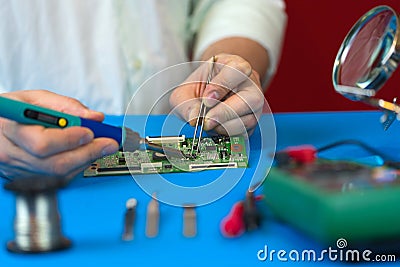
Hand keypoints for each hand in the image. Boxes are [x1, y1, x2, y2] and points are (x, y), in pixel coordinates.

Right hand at [0, 90, 118, 179]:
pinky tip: (85, 154)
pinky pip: (56, 177)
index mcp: (10, 129)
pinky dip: (75, 166)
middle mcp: (12, 154)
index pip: (43, 143)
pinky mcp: (26, 178)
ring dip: (85, 160)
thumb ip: (65, 106)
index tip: (91, 132)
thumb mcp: (33, 98)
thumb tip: (94, 117)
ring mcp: (18, 170)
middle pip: (55, 164)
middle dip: (88, 153)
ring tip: (101, 147)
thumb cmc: (9, 111)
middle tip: (109, 143)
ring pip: (59, 173)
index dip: (70, 139)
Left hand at [170, 54, 264, 135]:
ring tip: (208, 123)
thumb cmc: (199, 88)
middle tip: (207, 120)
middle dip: (226, 112)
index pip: (237, 71)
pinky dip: (228, 134)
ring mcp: (254, 105)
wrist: (206, 96)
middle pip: (251, 99)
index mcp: (235, 65)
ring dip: (225, 126)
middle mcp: (250, 84)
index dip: (222, 86)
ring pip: (249, 119)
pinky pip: (245, 132)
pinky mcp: (252, 122)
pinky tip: (215, 128)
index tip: (206, 99)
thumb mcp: (186, 90)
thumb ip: (187, 102)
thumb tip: (195, 118)